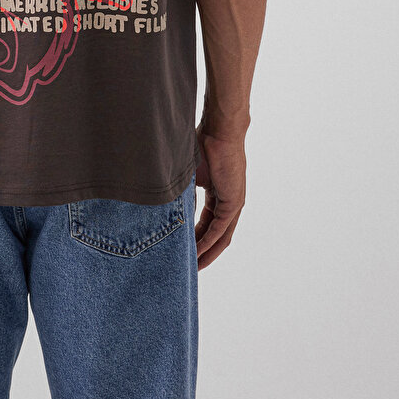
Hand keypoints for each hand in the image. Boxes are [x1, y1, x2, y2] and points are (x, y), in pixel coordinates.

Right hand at [194, 129, 246, 270]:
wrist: (218, 131)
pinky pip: (220, 230)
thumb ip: (181, 192)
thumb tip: (163, 207)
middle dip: (202, 253)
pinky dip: (208, 243)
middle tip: (187, 268)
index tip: (182, 250)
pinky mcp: (234, 202)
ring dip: (207, 253)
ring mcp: (233, 203)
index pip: (206, 224)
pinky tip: (197, 253)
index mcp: (218, 194)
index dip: (195, 239)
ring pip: (220, 237)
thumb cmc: (202, 144)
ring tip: (193, 268)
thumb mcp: (187, 175)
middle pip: (215, 236)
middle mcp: (229, 202)